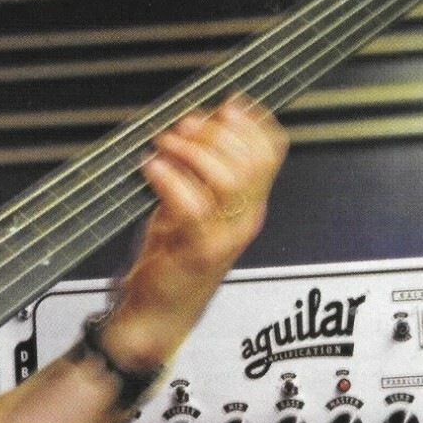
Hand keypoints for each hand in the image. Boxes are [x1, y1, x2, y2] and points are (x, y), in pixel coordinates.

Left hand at [102, 97, 287, 367]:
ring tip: (163, 147)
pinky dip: (169, 179)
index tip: (222, 107)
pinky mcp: (198, 251)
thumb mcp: (187, 205)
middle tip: (180, 128)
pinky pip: (192, 205)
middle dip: (214, 133)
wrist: (155, 314)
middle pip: (251, 160)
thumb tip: (196, 120)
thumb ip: (196, 168)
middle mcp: (245, 219)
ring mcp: (225, 236)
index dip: (250, 121)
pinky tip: (151, 169)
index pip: (272, 151)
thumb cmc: (170, 259)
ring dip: (190, 152)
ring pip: (227, 179)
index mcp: (249, 204)